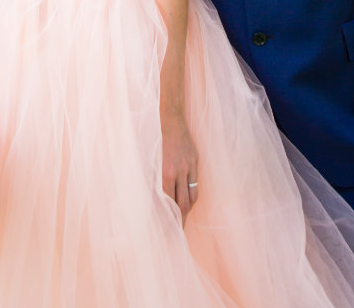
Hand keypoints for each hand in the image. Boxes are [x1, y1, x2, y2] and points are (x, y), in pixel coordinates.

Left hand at [161, 111, 198, 225]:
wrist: (172, 123)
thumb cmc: (160, 143)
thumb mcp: (157, 162)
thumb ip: (162, 180)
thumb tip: (162, 197)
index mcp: (166, 173)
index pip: (168, 200)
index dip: (169, 215)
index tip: (167, 226)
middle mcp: (179, 172)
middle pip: (181, 202)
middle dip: (179, 218)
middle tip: (177, 230)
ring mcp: (189, 168)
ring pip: (191, 196)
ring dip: (187, 209)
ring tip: (183, 218)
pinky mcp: (195, 163)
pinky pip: (195, 185)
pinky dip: (191, 196)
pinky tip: (188, 202)